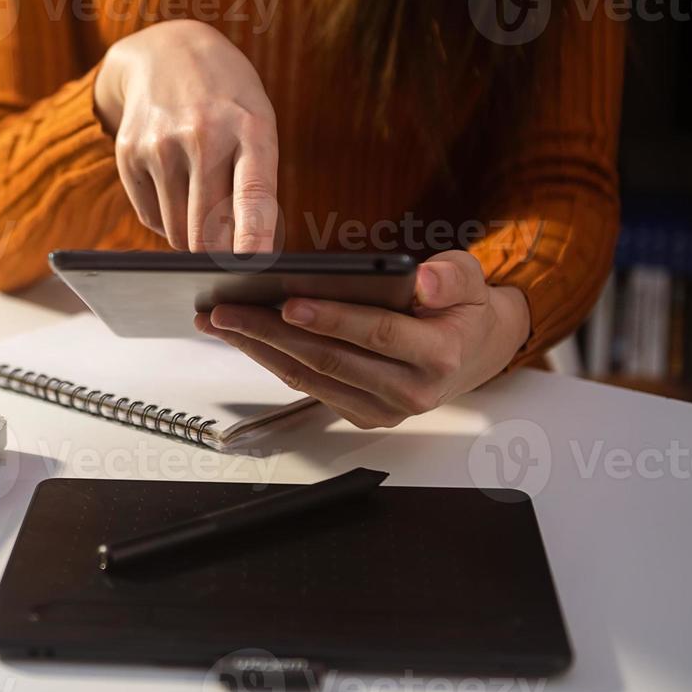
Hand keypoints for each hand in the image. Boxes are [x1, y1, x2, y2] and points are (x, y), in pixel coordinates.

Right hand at [94, 20, 278, 252]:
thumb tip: (238, 257)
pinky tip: (174, 186)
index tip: (254, 266)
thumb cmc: (227, 102)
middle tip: (226, 252)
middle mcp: (203, 135)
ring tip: (200, 202)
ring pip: (178, 234)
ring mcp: (160, 144)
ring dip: (192, 236)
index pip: (252, 194)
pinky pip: (151, 218)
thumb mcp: (256, 125)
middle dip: (219, 253)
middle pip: (208, 231)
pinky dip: (166, 219)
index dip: (253, 237)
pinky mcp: (129, 154)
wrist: (167, 52)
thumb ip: (256, 186)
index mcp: (250, 128)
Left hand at [194, 251, 531, 428]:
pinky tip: (243, 336)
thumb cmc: (462, 309)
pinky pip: (307, 386)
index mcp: (438, 355)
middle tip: (227, 309)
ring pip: (309, 377)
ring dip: (258, 348)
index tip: (288, 302)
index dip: (330, 319)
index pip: (375, 334)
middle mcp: (410, 392)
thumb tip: (426, 280)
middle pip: (329, 360)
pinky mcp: (360, 415)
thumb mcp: (471, 280)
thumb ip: (452, 277)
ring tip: (219, 320)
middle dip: (271, 333)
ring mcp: (383, 410)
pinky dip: (271, 360)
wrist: (472, 352)